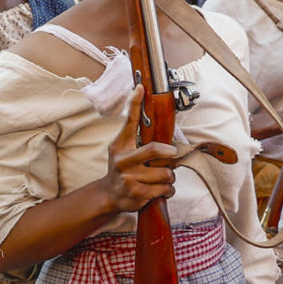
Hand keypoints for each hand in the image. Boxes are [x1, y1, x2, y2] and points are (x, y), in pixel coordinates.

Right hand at [98, 90, 177, 213]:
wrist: (110, 195)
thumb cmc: (122, 169)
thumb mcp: (122, 149)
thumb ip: (134, 135)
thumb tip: (148, 114)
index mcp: (120, 146)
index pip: (129, 121)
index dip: (135, 104)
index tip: (141, 88)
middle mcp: (123, 161)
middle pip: (154, 150)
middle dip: (169, 153)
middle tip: (172, 153)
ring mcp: (129, 178)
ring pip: (165, 173)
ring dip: (169, 177)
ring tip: (161, 178)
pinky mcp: (137, 194)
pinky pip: (165, 189)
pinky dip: (167, 190)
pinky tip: (159, 190)